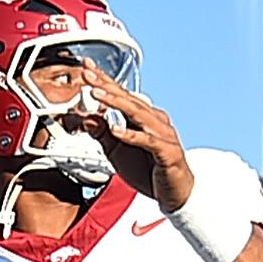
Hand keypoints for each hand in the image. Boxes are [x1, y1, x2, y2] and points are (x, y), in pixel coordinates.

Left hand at [69, 65, 194, 209]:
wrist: (176, 193)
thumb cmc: (150, 170)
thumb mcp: (117, 151)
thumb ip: (103, 134)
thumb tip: (87, 117)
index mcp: (143, 117)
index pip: (121, 95)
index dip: (104, 81)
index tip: (86, 68)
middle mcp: (154, 120)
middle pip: (127, 99)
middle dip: (106, 86)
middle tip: (87, 75)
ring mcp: (162, 134)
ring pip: (137, 114)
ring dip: (116, 102)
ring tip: (97, 94)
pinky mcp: (167, 152)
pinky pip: (147, 141)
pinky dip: (131, 135)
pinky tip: (116, 130)